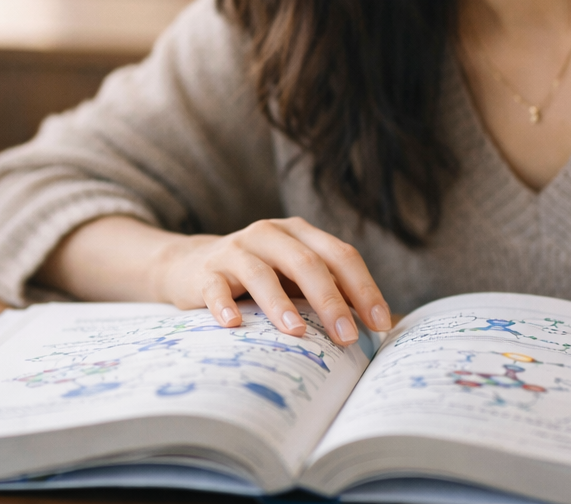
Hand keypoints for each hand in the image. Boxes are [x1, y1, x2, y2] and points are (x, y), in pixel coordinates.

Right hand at [150, 217, 391, 344]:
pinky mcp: (205, 272)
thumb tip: (379, 325)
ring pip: (261, 273)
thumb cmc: (258, 277)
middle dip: (331, 300)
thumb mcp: (294, 276)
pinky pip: (215, 289)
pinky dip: (225, 306)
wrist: (191, 266)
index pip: (340, 255)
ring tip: (298, 333)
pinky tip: (235, 325)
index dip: (363, 287)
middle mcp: (269, 234)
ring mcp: (235, 250)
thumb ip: (329, 289)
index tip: (379, 323)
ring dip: (281, 304)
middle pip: (306, 262)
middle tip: (348, 337)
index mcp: (299, 233)